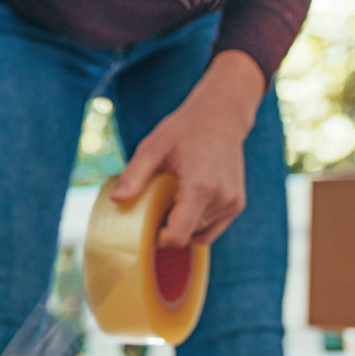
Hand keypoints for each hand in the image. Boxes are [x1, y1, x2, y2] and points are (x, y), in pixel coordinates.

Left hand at [112, 50, 264, 247]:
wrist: (221, 116)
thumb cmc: (183, 130)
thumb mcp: (152, 148)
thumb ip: (134, 175)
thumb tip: (117, 200)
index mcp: (200, 187)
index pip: (178, 236)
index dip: (159, 239)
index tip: (146, 226)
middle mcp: (221, 198)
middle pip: (187, 236)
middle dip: (168, 229)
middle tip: (155, 207)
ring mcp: (232, 203)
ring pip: (200, 234)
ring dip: (183, 225)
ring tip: (172, 200)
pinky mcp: (237, 204)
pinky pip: (212, 228)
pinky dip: (196, 223)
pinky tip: (186, 203)